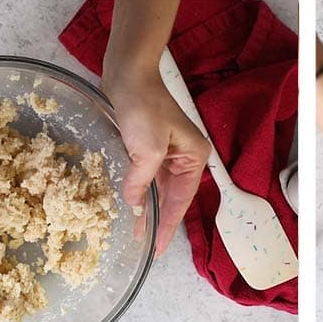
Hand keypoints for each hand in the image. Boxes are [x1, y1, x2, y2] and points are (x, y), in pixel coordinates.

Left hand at [101, 66, 209, 255]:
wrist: (128, 73)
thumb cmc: (144, 105)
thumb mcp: (145, 149)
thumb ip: (141, 181)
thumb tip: (134, 205)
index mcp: (194, 158)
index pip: (181, 201)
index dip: (169, 226)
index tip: (159, 248)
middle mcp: (185, 159)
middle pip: (173, 198)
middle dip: (159, 221)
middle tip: (149, 247)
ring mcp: (168, 154)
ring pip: (159, 190)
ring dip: (149, 209)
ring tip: (138, 233)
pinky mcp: (150, 148)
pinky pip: (147, 178)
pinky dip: (140, 192)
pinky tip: (132, 206)